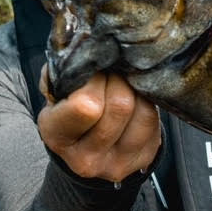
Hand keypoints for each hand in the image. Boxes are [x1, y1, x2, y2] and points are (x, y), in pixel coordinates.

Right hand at [37, 69, 160, 182]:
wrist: (84, 144)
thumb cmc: (68, 109)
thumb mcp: (57, 91)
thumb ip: (65, 71)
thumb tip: (86, 46)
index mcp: (56, 136)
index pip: (85, 106)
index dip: (95, 80)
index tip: (93, 71)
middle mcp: (86, 158)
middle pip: (120, 105)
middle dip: (119, 80)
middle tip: (112, 74)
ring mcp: (116, 164)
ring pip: (142, 111)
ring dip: (135, 89)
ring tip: (124, 83)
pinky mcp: (142, 159)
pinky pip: (154, 120)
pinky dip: (147, 101)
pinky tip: (135, 97)